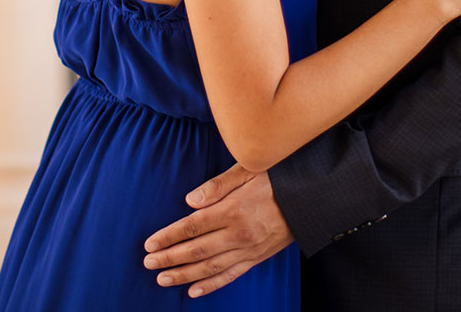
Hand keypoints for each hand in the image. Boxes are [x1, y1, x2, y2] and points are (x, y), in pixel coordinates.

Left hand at [142, 164, 292, 297]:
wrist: (313, 198)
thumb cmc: (279, 178)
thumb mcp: (248, 170)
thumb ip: (218, 185)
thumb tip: (190, 200)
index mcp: (233, 210)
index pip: (191, 227)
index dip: (168, 237)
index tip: (149, 244)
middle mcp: (239, 234)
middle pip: (197, 250)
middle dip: (170, 258)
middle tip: (148, 264)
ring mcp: (249, 249)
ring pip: (211, 267)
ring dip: (184, 275)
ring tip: (163, 280)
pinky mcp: (258, 258)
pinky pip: (232, 275)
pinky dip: (212, 285)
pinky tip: (194, 290)